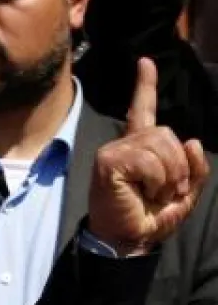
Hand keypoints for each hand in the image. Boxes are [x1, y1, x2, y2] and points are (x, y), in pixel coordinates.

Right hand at [88, 58, 209, 254]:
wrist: (129, 241)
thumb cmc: (150, 219)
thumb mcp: (186, 192)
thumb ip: (195, 167)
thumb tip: (192, 141)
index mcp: (140, 149)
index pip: (142, 111)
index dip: (144, 86)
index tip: (145, 62)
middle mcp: (124, 146)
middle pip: (167, 133)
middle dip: (178, 165)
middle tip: (165, 192)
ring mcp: (114, 153)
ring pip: (161, 144)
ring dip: (169, 175)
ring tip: (154, 194)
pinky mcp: (109, 163)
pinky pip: (149, 160)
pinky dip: (157, 180)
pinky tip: (143, 193)